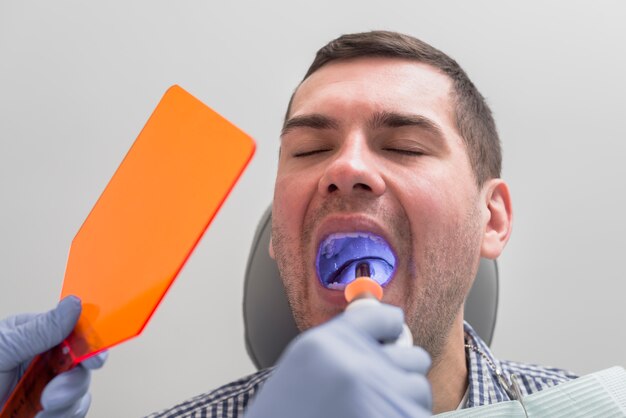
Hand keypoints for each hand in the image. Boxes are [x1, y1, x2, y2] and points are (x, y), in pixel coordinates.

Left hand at [0, 296, 106, 416]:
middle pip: (82, 364)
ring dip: (66, 403)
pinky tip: (40, 417)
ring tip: (41, 409)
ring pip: (81, 391)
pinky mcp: (48, 412)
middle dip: (74, 380)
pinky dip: (62, 416)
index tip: (94, 358)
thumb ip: (40, 330)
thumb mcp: (2, 349)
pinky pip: (73, 412)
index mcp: (33, 336)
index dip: (89, 342)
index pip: (73, 331)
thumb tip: (73, 305)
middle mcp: (43, 361)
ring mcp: (46, 388)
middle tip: (53, 393)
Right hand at [245, 303, 431, 417]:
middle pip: (412, 355)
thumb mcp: (304, 365)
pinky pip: (419, 414)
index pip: (386, 318)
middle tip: (373, 387)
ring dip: (402, 399)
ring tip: (368, 410)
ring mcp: (378, 401)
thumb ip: (344, 341)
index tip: (387, 338)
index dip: (389, 329)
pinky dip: (403, 416)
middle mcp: (356, 368)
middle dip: (398, 370)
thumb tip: (389, 323)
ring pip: (418, 388)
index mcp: (328, 345)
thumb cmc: (285, 414)